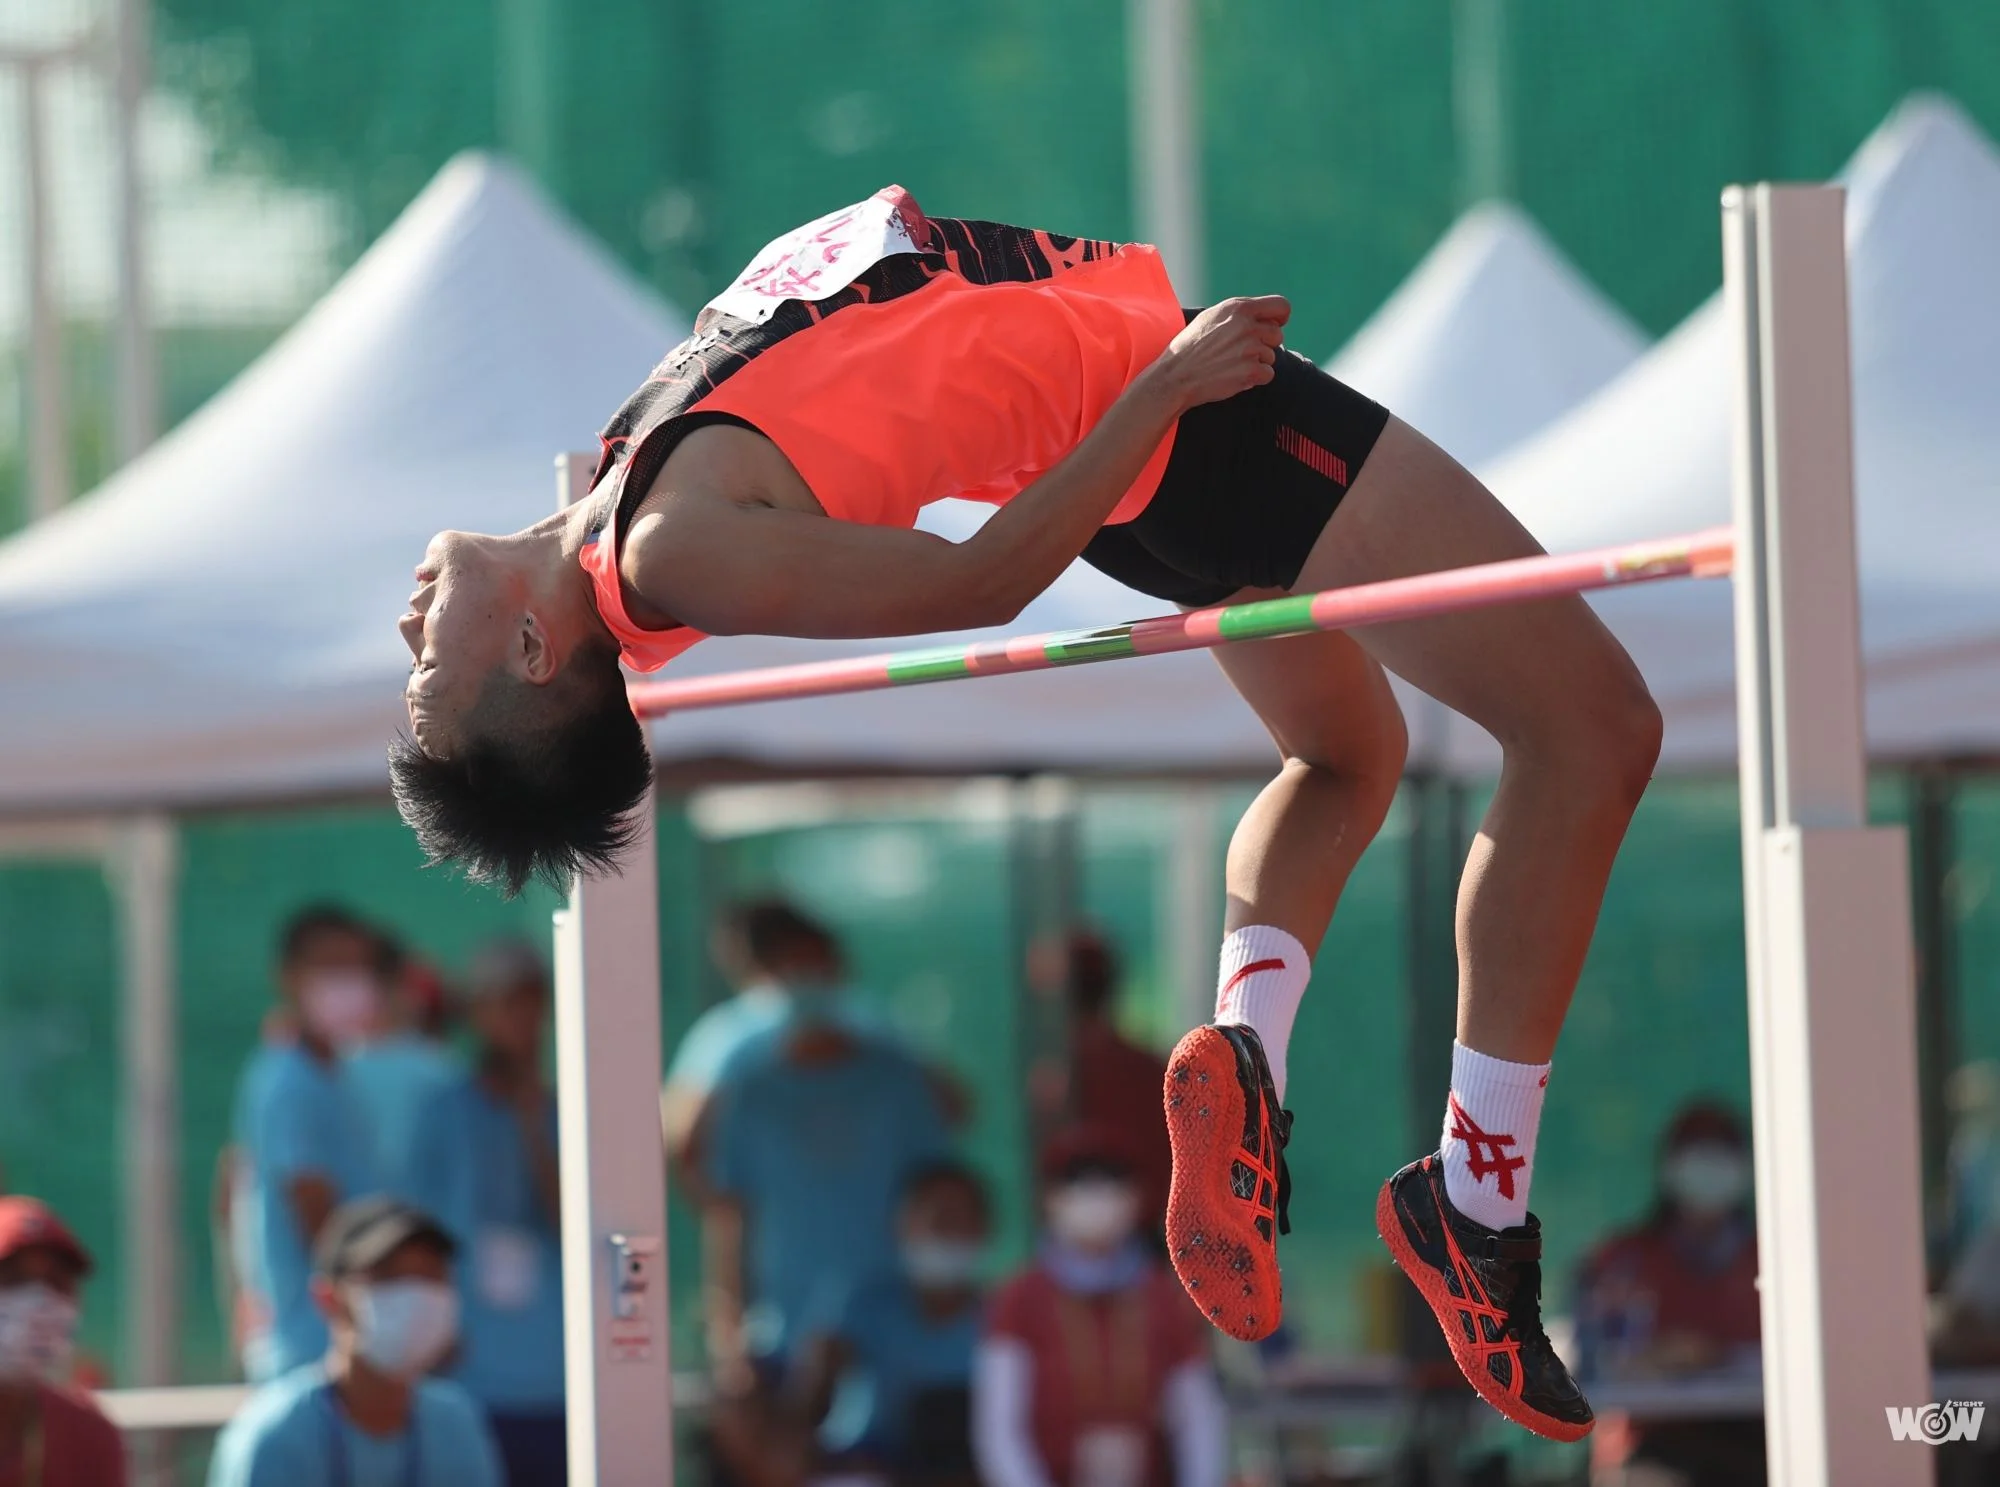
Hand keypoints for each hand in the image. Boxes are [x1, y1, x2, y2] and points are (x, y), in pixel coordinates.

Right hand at [1154, 295, 1290, 410]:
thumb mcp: (1211, 317)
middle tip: (1242, 351)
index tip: (1273, 325)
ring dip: (1256, 362)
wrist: (1176, 376)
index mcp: (1239, 308)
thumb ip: (1238, 313)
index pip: (1281, 306)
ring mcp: (1251, 349)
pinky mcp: (1251, 371)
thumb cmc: (1190, 347)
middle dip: (1265, 344)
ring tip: (1232, 364)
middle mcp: (1247, 326)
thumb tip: (1262, 316)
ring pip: (1271, 356)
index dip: (1280, 318)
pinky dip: (1255, 378)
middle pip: (1277, 334)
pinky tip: (1236, 375)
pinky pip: (1268, 374)